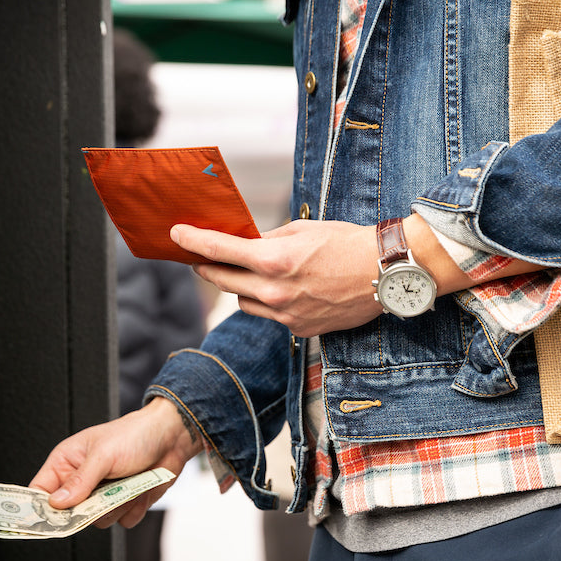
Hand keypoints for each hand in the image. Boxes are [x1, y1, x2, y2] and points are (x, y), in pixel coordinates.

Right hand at [30, 397, 202, 528]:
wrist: (171, 437)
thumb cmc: (134, 435)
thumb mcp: (103, 455)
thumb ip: (79, 481)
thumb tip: (56, 503)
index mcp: (67, 462)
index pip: (41, 490)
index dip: (40, 507)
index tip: (46, 521)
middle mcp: (82, 481)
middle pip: (71, 514)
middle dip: (90, 507)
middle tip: (102, 494)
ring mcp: (103, 494)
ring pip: (98, 521)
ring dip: (117, 506)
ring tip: (129, 483)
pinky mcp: (125, 503)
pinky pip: (123, 521)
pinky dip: (134, 508)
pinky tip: (141, 489)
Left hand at [174, 218, 382, 336]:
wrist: (385, 274)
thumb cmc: (346, 244)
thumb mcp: (302, 230)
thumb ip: (266, 239)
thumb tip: (240, 242)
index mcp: (274, 260)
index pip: (219, 251)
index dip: (192, 242)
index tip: (175, 235)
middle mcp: (274, 292)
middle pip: (223, 280)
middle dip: (208, 266)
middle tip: (198, 257)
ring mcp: (285, 315)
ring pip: (243, 302)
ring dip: (241, 287)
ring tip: (255, 272)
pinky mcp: (297, 329)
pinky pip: (269, 316)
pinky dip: (269, 302)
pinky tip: (288, 290)